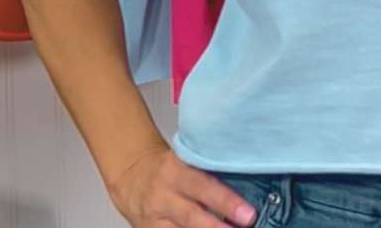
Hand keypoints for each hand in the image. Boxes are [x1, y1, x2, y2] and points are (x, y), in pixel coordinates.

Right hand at [109, 143, 259, 226]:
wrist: (132, 176)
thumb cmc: (169, 167)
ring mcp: (155, 220)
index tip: (249, 214)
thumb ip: (207, 170)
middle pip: (192, 217)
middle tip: (245, 227)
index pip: (203, 186)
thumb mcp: (184, 159)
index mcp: (175, 172)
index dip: (226, 201)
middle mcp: (164, 197)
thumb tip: (248, 181)